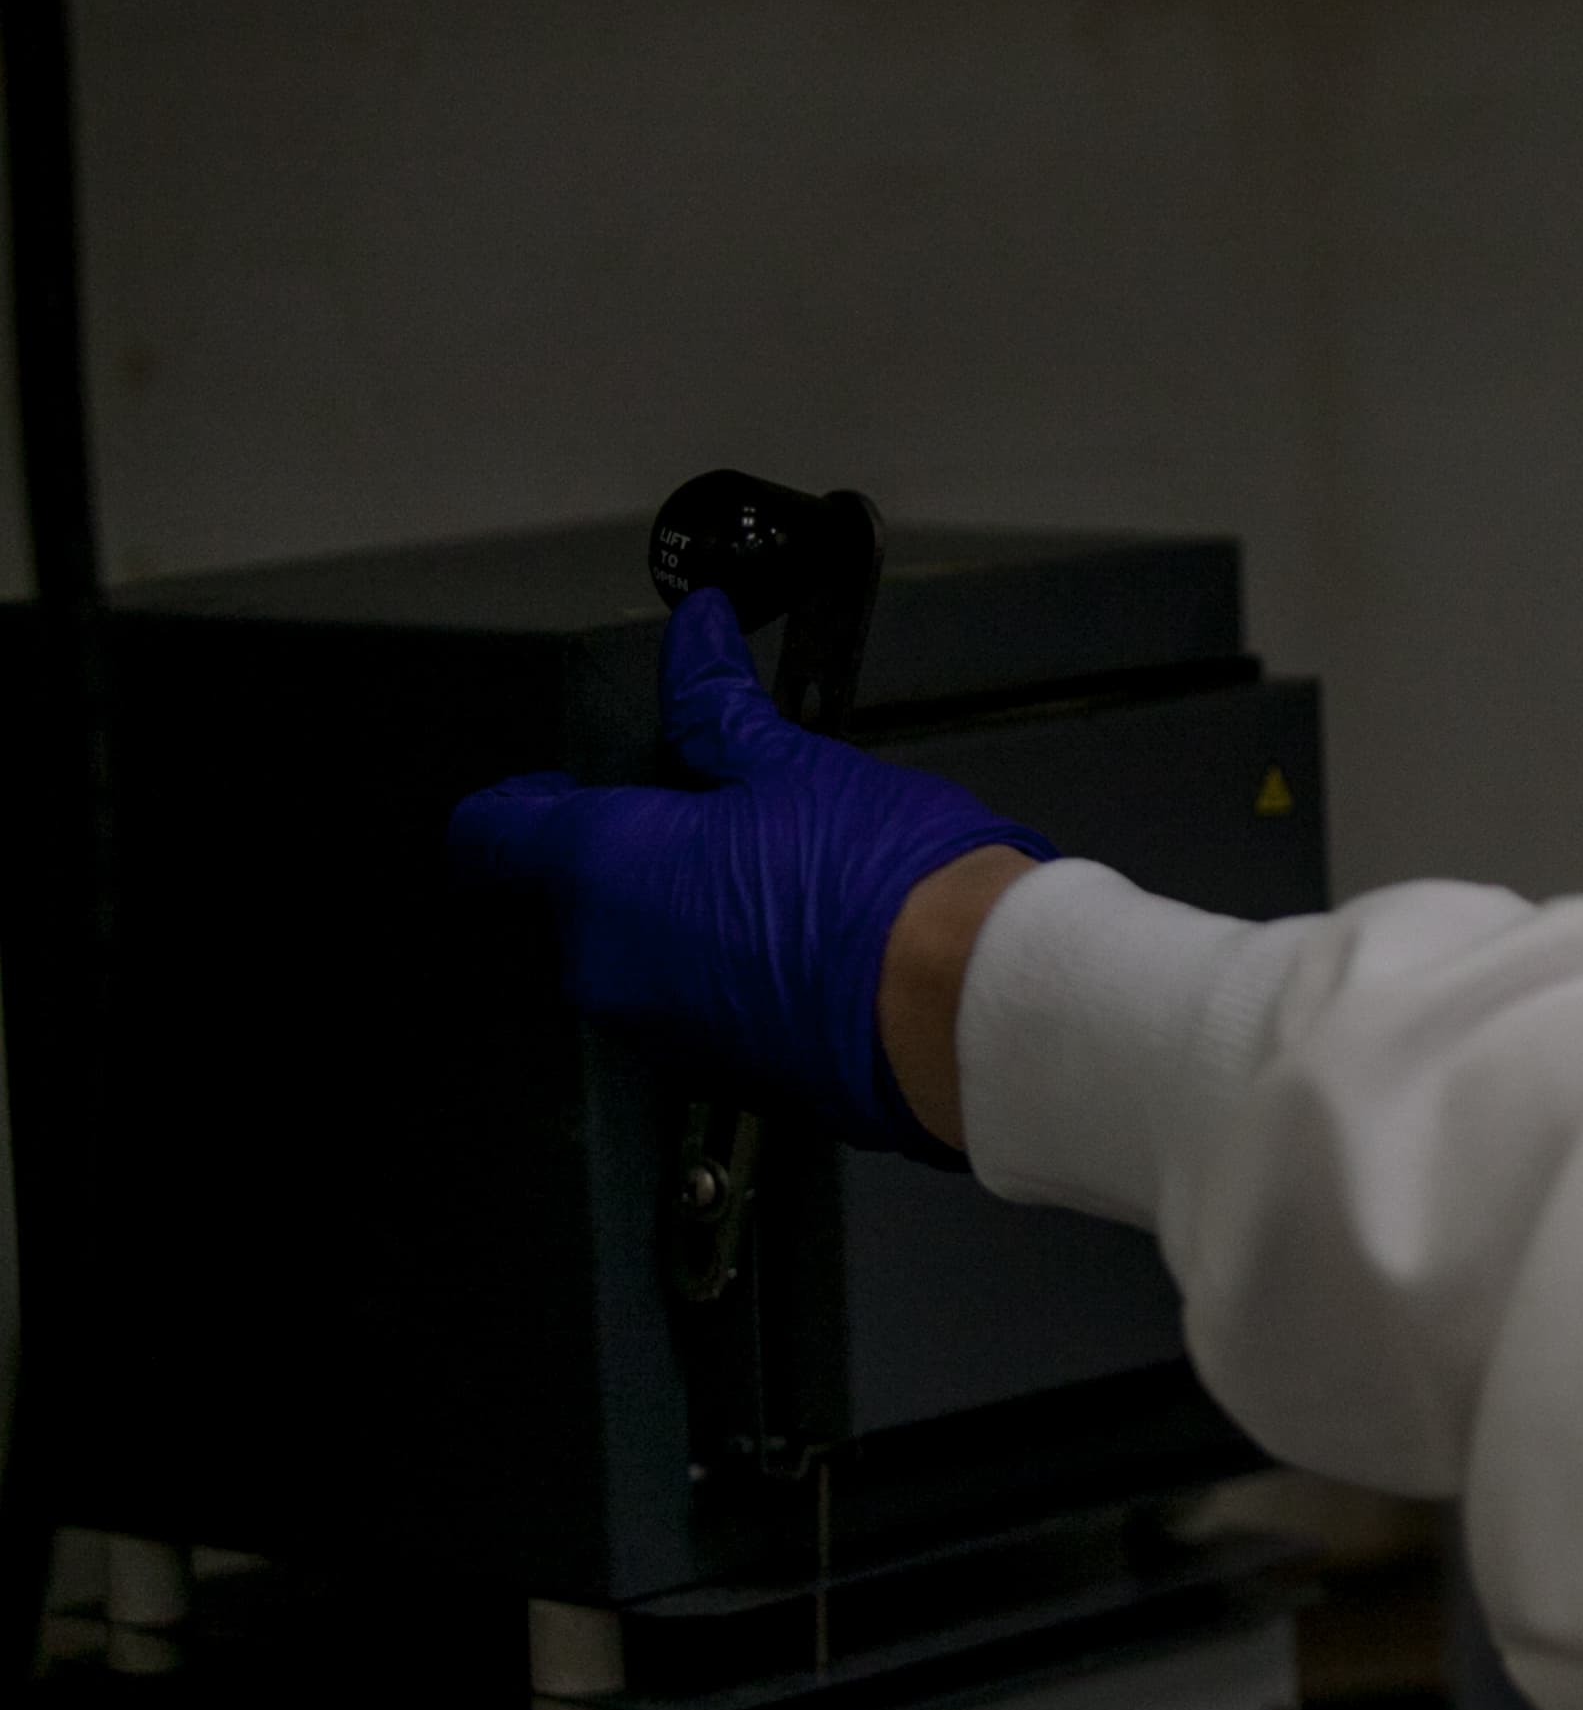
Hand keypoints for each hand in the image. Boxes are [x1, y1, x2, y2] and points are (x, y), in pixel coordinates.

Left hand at [449, 588, 1053, 1156]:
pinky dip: (729, 969)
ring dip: (687, 912)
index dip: (517, 799)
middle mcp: (607, 961)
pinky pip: (695, 1004)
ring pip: (640, 952)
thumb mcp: (797, 764)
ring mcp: (660, 1027)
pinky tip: (809, 936)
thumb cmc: (886, 888)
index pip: (489, 833)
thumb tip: (693, 639)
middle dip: (637, 854)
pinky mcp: (721, 1071)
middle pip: (577, 896)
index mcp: (604, 870)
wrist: (965, 1005)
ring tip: (786, 875)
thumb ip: (717, 705)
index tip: (556, 785)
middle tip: (723, 814)